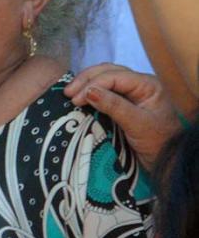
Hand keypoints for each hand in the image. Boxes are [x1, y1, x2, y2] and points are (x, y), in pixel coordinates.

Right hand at [65, 64, 180, 170]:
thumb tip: (88, 91)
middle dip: (86, 80)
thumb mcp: (138, 125)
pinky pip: (105, 91)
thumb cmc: (160, 144)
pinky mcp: (124, 103)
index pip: (115, 76)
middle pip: (108, 72)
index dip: (93, 83)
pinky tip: (81, 98)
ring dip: (87, 84)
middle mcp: (139, 84)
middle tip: (68, 93)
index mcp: (148, 84)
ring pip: (105, 79)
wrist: (169, 165)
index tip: (76, 98)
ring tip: (71, 94)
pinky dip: (91, 93)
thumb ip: (114, 106)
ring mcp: (132, 93)